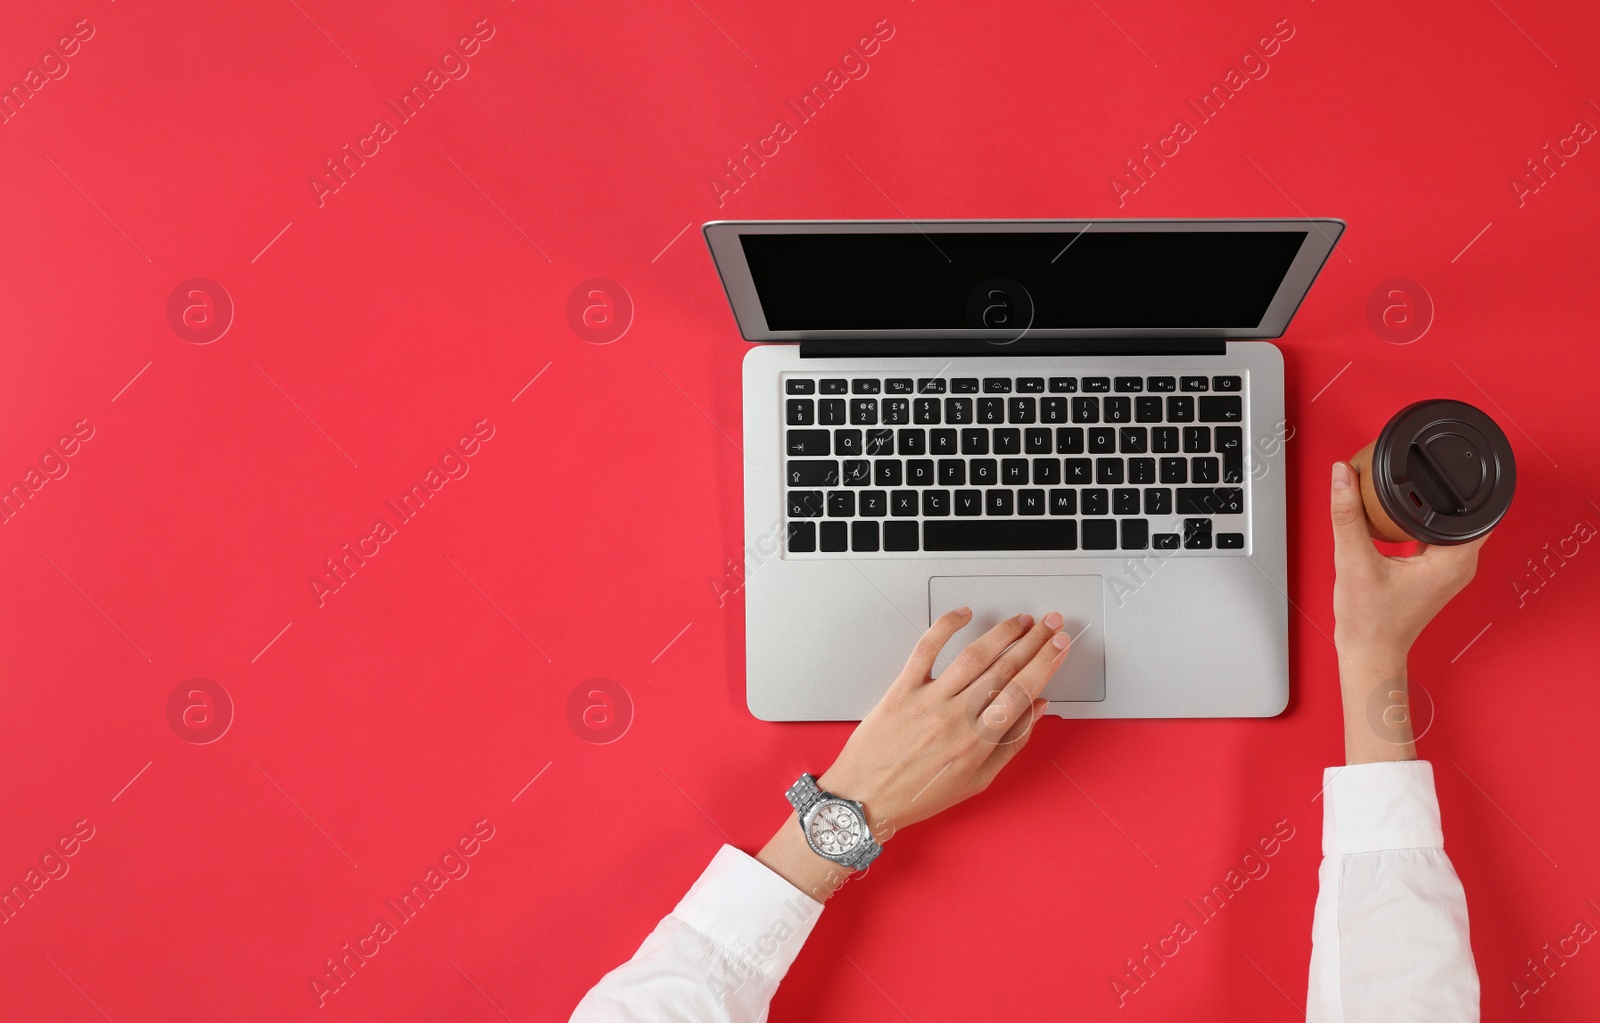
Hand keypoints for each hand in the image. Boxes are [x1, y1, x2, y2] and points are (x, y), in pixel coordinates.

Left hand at [757, 607, 1070, 900]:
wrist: (866, 799)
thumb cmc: (919, 795)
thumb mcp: (977, 781)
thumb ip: (1011, 743)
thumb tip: (1037, 709)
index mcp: (978, 741)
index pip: (1022, 691)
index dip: (1046, 663)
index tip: (1060, 646)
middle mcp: (957, 717)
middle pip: (1005, 669)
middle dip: (1034, 642)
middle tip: (1051, 624)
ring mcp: (929, 700)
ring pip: (974, 656)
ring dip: (1002, 632)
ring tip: (1021, 621)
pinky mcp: (902, 689)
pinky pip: (926, 650)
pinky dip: (946, 627)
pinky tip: (963, 614)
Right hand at [1330, 460, 1487, 667]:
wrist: (1368, 653)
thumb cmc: (1370, 622)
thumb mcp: (1353, 562)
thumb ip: (1347, 514)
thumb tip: (1343, 474)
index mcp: (1454, 560)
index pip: (1479, 508)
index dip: (1463, 481)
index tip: (1446, 463)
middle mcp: (1460, 565)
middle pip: (1467, 512)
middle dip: (1446, 489)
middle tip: (1423, 468)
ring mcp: (1449, 571)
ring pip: (1452, 525)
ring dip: (1434, 506)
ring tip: (1412, 487)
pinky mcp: (1435, 574)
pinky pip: (1438, 538)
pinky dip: (1425, 523)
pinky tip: (1404, 516)